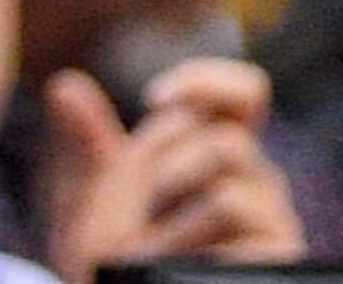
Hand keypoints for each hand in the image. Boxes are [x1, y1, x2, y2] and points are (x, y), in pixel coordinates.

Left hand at [41, 62, 306, 283]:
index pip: (244, 94)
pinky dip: (184, 235)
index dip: (209, 82)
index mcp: (217, 151)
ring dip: (171, 213)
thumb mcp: (88, 197)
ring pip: (227, 189)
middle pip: (228, 142)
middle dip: (167, 172)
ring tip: (155, 243)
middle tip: (144, 210)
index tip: (153, 99)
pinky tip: (173, 260)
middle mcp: (255, 181)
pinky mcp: (278, 254)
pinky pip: (234, 215)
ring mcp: (271, 221)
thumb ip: (85, 142)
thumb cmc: (113, 256)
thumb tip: (64, 85)